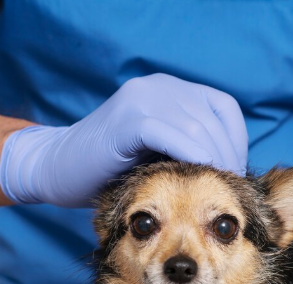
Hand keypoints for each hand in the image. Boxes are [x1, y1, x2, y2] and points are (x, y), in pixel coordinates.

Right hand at [0, 73, 247, 206]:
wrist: (56, 168)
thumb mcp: (157, 152)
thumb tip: (232, 168)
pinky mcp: (127, 118)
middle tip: (230, 188)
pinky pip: (170, 135)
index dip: (236, 142)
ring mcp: (141, 99)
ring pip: (196, 126)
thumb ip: (187, 148)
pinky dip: (190, 156)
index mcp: (170, 90)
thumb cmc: (108, 168)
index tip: (235, 173)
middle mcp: (158, 86)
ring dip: (212, 160)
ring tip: (215, 187)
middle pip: (212, 120)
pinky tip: (196, 177)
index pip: (223, 108)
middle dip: (227, 157)